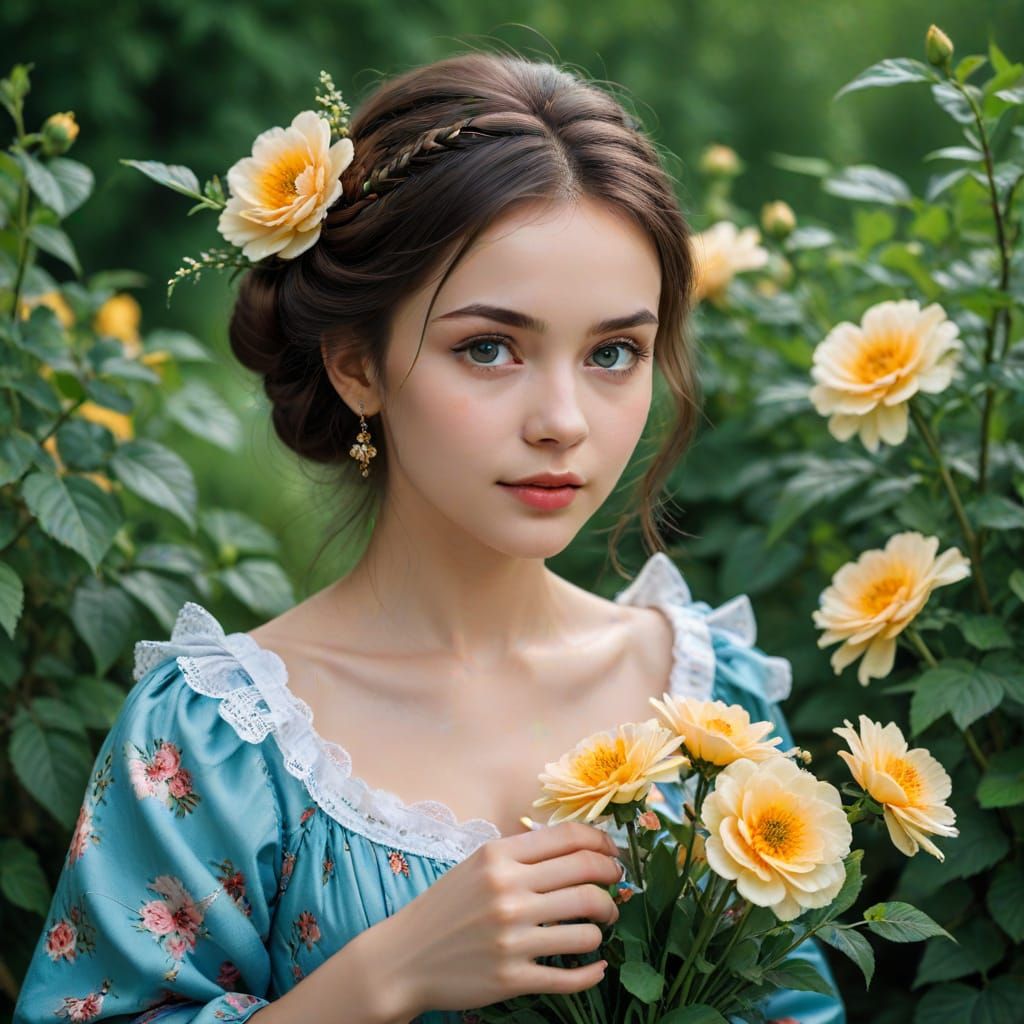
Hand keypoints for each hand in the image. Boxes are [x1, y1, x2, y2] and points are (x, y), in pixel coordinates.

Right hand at [385, 821, 622, 1016]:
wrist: (404, 957)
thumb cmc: (445, 907)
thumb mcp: (477, 865)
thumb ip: (521, 853)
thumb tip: (577, 848)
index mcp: (499, 857)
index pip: (570, 839)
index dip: (603, 844)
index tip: (613, 855)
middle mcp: (508, 893)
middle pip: (587, 878)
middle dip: (612, 882)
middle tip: (616, 889)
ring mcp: (511, 937)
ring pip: (586, 929)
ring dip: (602, 927)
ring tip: (599, 926)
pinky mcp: (511, 978)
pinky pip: (569, 977)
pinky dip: (592, 972)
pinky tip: (597, 966)